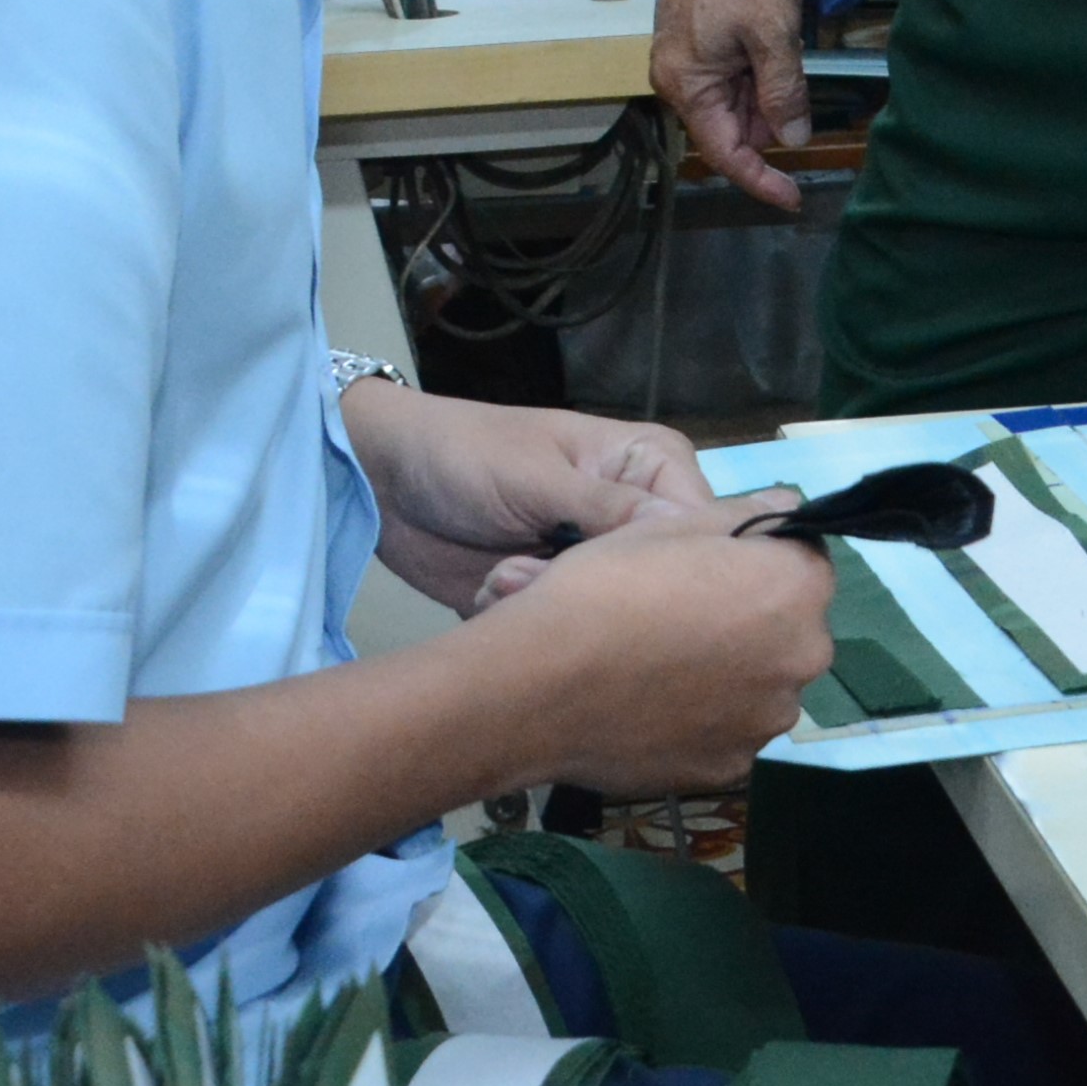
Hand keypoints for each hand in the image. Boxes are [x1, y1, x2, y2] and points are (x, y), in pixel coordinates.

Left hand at [338, 383, 713, 610]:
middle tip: (531, 567)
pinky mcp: (553, 599)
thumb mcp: (538, 475)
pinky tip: (488, 590)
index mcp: (651, 467)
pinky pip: (564, 632)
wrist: (384, 482)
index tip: (624, 579)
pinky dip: (523, 620)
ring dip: (549, 603)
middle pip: (658, 580)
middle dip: (596, 587)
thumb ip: (609, 508)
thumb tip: (687, 537)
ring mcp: (592, 563)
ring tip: (499, 575)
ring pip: (609, 613)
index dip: (677, 563)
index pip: (702, 526)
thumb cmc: (468, 453)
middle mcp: (633, 518)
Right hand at [478, 508, 835, 791]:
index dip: (759, 560)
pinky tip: (654, 709)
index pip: (805, 562)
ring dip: (732, 674)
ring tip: (661, 667)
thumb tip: (787, 502)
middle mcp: (803, 658)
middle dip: (752, 619)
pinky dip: (703, 722)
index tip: (713, 568)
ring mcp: (768, 721)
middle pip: (790, 628)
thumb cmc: (607, 588)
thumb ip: (744, 515)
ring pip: (762, 685)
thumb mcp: (671, 526)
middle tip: (681, 617)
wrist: (539, 685)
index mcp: (797, 588)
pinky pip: (728, 733)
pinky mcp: (731, 769)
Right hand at [652, 0, 814, 207]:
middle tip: (808, 106)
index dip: (761, 179)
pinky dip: (761, 72)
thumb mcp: (772, 36)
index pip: (725, 153)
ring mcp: (687, 53)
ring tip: (792, 56)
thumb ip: (782, 92)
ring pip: (735, 98)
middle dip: (771, 125)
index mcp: (686, 84)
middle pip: (729, 127)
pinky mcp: (699, 34)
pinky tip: (783, 49)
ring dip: (769, 94)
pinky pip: (733, 71)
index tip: (793, 198)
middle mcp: (678, 76)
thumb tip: (791, 138)